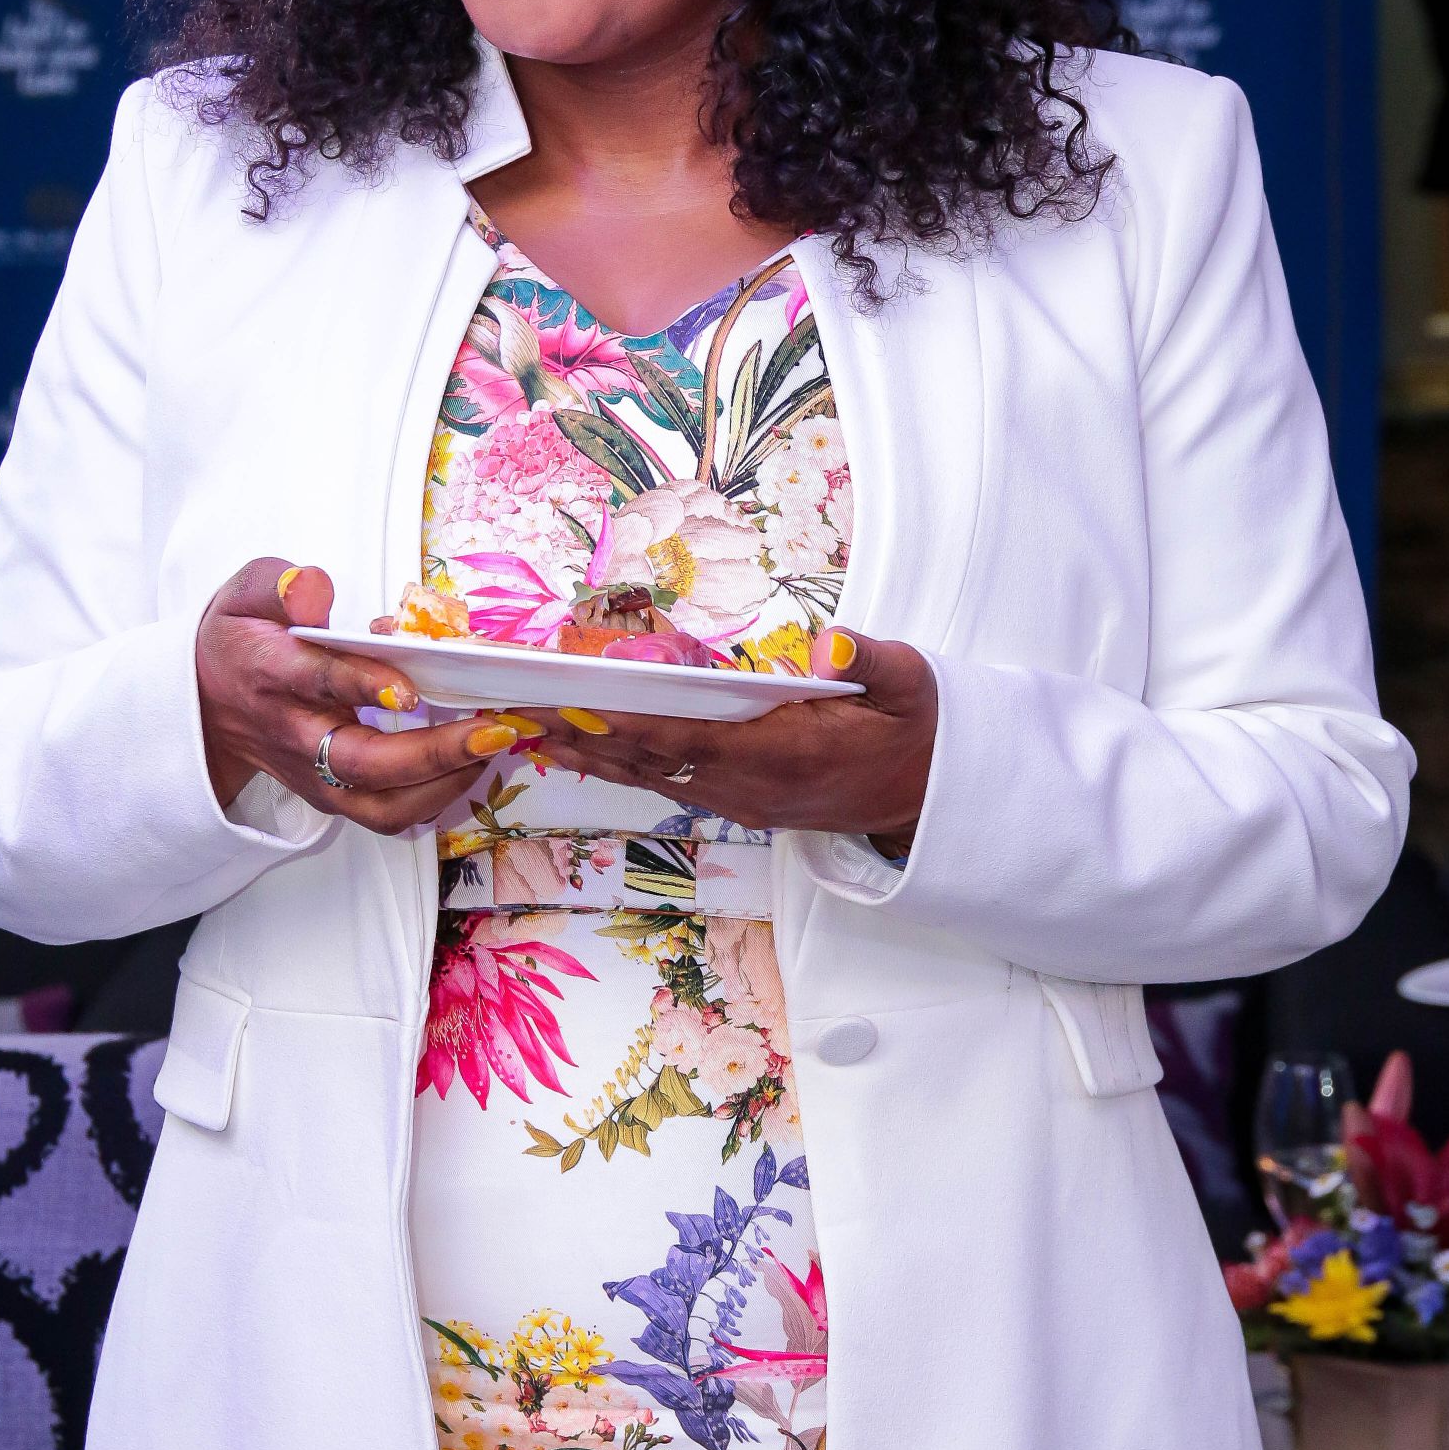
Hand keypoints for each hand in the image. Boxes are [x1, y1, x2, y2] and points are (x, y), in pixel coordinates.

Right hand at [194, 559, 539, 835]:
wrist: (206, 704)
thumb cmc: (241, 639)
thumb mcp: (245, 594)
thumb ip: (280, 583)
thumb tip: (314, 588)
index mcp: (272, 673)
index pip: (318, 682)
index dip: (363, 685)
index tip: (410, 690)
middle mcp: (295, 734)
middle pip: (362, 762)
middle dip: (433, 752)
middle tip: (492, 729)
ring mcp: (314, 774)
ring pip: (380, 804)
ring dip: (443, 785)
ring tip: (492, 747)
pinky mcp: (332, 796)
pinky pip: (387, 815)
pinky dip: (435, 800)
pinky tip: (472, 765)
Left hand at [518, 627, 935, 854]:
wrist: (929, 794)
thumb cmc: (914, 730)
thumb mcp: (912, 685)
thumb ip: (871, 661)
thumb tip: (831, 646)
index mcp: (785, 753)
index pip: (686, 737)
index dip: (624, 723)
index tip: (572, 704)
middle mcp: (751, 785)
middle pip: (650, 760)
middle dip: (582, 737)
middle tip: (519, 711)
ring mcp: (743, 800)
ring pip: (651, 776)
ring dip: (591, 754)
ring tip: (530, 729)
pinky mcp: (741, 802)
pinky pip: (668, 781)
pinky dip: (622, 764)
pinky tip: (585, 748)